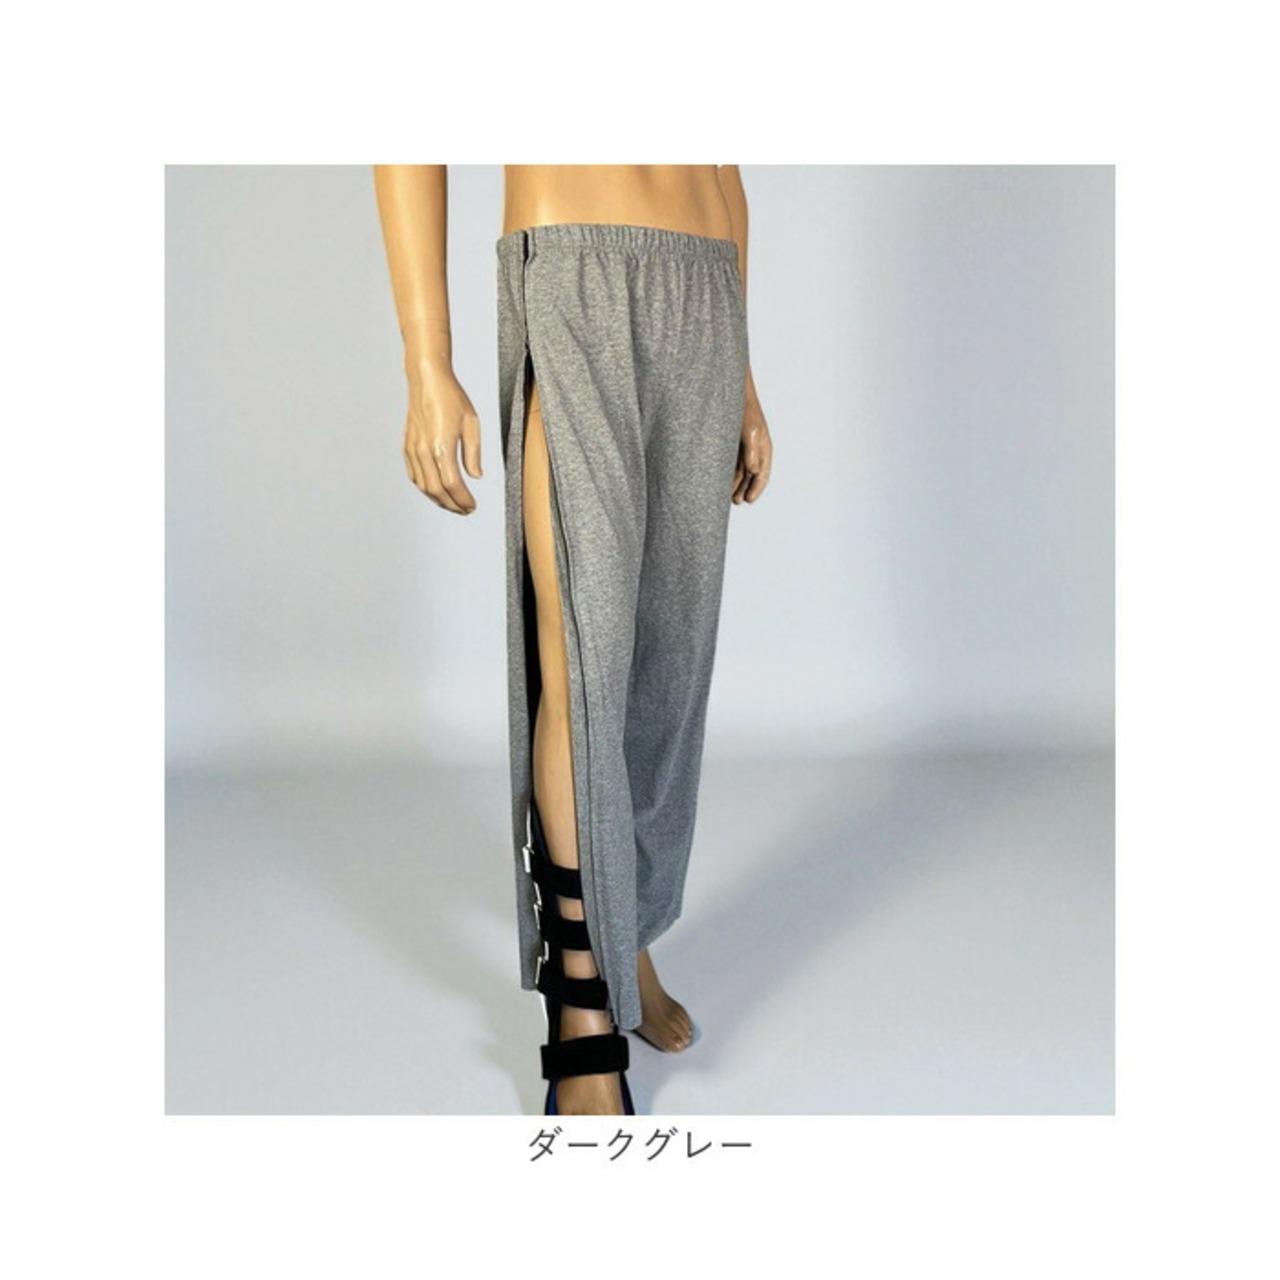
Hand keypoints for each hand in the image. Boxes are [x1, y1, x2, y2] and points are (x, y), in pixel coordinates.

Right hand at [402, 355, 482, 514]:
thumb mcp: (472, 424)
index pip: (452, 484)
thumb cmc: (451, 398)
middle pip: (437, 490)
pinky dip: (425, 487)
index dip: (463, 499)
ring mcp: (413, 449)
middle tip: (465, 510)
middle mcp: (424, 451)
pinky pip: (414, 475)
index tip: (472, 506)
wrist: (427, 380)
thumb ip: (473, 453)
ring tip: (453, 504)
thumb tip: (476, 476)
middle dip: (452, 505)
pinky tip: (436, 490)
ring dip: (439, 499)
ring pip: (423, 486)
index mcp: (442, 446)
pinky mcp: (407, 446)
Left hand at [733, 391, 771, 503]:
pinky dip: (729, 474)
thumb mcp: (750, 432)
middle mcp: (755, 451)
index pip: (763, 474)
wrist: (732, 394)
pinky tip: (722, 482)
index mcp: (764, 449)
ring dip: (736, 484)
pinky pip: (732, 464)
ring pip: (741, 472)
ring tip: (729, 497)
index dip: (757, 489)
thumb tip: (753, 471)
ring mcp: (744, 448)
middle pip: (752, 476)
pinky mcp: (732, 445)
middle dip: (745, 490)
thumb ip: (751, 452)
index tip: (748, 500)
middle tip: (736, 501)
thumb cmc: (745, 411)